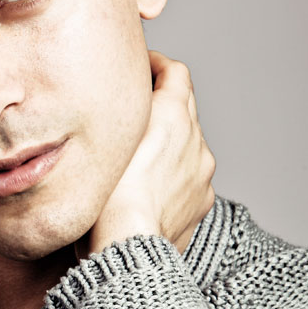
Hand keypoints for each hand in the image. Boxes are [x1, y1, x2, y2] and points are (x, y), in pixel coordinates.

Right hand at [77, 51, 215, 257]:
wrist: (126, 245)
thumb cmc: (106, 192)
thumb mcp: (105, 135)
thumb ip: (118, 108)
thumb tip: (118, 94)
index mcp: (172, 114)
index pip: (176, 71)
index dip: (158, 63)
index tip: (143, 67)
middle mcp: (194, 138)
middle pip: (185, 102)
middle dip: (163, 98)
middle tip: (136, 105)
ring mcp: (202, 170)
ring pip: (188, 140)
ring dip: (169, 137)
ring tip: (139, 151)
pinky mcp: (202, 199)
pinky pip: (190, 173)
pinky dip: (174, 170)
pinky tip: (150, 183)